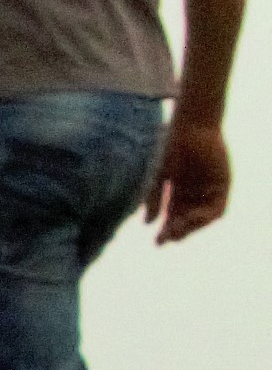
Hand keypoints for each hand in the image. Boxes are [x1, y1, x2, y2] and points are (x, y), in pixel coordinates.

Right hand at [150, 115, 231, 242]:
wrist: (191, 127)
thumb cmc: (170, 147)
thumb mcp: (158, 177)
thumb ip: (155, 199)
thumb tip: (148, 224)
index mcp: (178, 189)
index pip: (173, 217)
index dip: (166, 231)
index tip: (157, 242)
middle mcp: (194, 191)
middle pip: (187, 220)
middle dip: (177, 232)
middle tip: (167, 239)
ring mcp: (209, 189)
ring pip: (201, 217)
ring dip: (190, 227)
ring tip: (178, 231)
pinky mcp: (222, 185)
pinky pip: (216, 209)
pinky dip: (205, 218)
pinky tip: (192, 220)